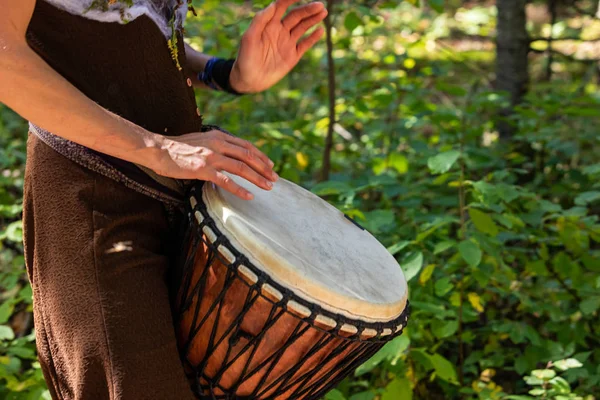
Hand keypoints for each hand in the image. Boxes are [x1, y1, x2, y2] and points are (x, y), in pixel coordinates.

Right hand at [153, 130, 277, 199]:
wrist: (158, 149)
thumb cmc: (178, 148)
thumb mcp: (201, 140)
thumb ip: (216, 145)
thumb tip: (229, 153)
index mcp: (219, 136)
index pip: (246, 146)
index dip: (260, 156)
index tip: (270, 166)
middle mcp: (218, 144)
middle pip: (248, 156)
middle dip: (264, 168)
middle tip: (275, 178)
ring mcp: (211, 157)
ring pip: (241, 168)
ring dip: (257, 178)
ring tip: (268, 187)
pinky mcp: (203, 169)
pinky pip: (226, 181)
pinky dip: (240, 189)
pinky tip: (249, 196)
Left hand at [230, 0, 327, 92]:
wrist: (249, 80)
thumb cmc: (245, 58)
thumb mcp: (248, 38)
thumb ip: (259, 20)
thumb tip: (273, 5)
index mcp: (269, 24)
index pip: (282, 6)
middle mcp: (280, 30)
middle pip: (296, 16)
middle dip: (308, 9)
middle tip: (320, 5)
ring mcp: (287, 43)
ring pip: (303, 27)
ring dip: (313, 19)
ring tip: (323, 12)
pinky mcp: (293, 56)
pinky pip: (305, 44)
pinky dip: (313, 37)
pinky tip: (320, 30)